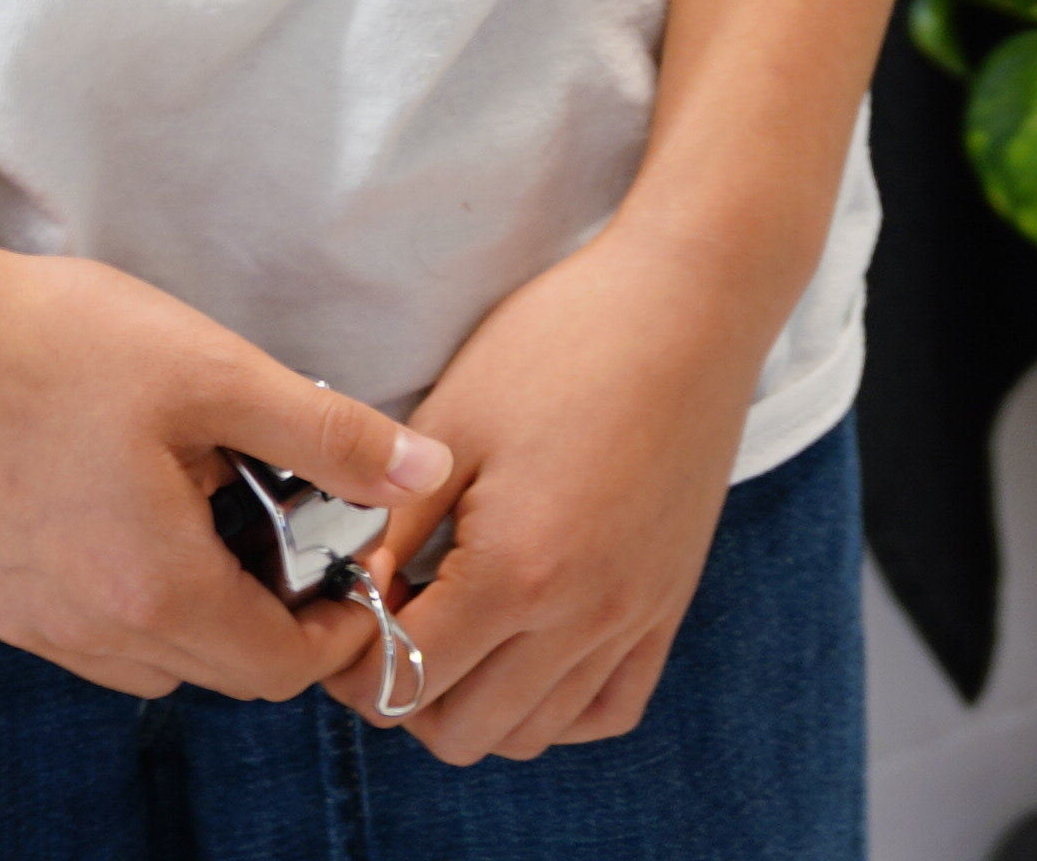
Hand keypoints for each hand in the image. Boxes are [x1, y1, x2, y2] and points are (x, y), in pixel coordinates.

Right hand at [0, 237, 455, 706]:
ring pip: (154, 660)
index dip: (337, 626)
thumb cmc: (56, 343)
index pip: (279, 670)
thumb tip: (422, 472)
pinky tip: (134, 506)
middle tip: (292, 523)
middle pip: (222, 672)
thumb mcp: (214, 372)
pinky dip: (134, 598)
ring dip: (203, 612)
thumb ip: (328, 433)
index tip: (350, 558)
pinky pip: (89, 634)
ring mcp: (32, 623)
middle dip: (277, 617)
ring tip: (214, 507)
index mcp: (156, 589)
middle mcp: (90, 632)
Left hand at [369, 216, 795, 757]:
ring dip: (476, 705)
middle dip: (405, 694)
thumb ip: (391, 529)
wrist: (689, 301)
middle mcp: (582, 616)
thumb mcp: (451, 425)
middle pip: (462, 734)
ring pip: (532, 734)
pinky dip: (557, 707)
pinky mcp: (669, 605)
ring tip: (456, 630)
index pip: (404, 683)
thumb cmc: (561, 344)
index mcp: (517, 571)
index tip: (347, 613)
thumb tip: (351, 600)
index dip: (353, 662)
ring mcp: (634, 618)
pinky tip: (527, 650)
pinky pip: (609, 710)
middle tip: (391, 623)